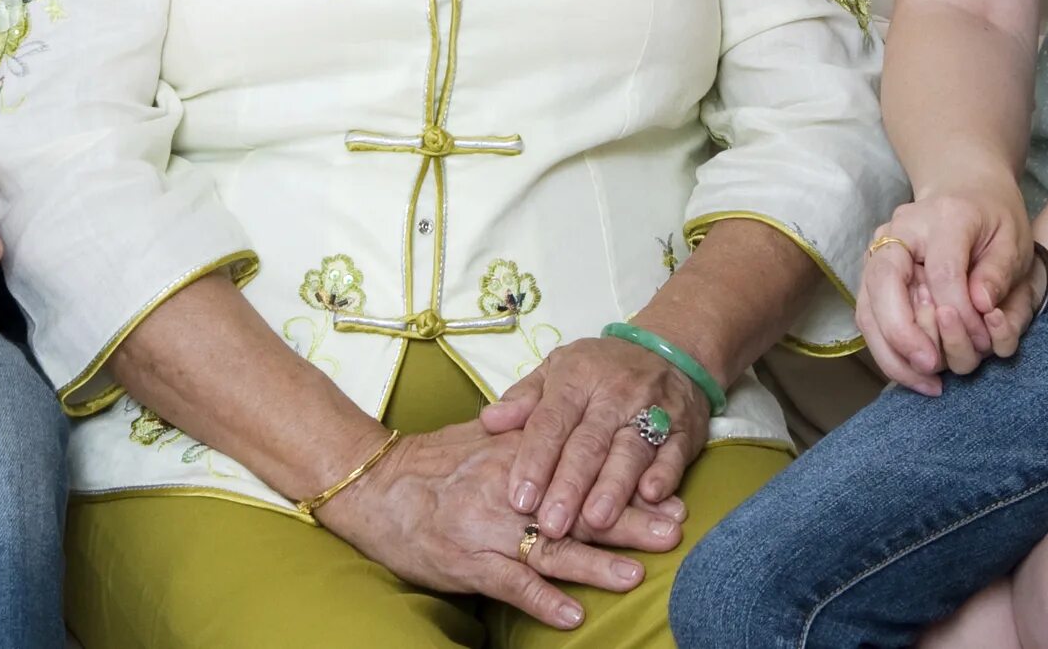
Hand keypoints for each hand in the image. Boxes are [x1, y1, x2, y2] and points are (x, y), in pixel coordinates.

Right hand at [317, 417, 685, 631]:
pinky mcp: (466, 562)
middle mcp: (511, 490)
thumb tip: (581, 432)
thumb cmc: (434, 462)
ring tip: (636, 576)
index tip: (669, 488)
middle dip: (628, 520)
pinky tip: (573, 615)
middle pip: (578, 508)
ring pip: (551, 548)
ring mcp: (488, 528)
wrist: (374, 483)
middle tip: (674, 529)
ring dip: (595, 564)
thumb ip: (534, 437)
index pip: (584, 467)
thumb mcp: (488, 437)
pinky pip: (511, 584)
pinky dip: (543, 601)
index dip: (628, 480)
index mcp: (521, 455)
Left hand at [477, 333, 709, 539]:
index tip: (519, 499)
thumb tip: (488, 421)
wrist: (670, 348)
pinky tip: (651, 497)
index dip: (535, 461)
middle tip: (551, 524)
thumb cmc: (601, 368)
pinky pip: (674, 452)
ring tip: (596, 521)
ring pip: (630, 451)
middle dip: (570, 485)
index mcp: (577, 378)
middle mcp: (614, 394)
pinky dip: (664, 474)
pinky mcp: (684, 428)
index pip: (551, 422)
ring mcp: (652, 410)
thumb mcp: (557, 369)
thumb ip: (524, 398)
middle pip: (589, 443)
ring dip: (614, 487)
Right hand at [856, 187, 1037, 393]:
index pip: (942, 271)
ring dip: (893, 354)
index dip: (960, 312)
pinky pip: (868, 319)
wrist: (966, 192)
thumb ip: (999, 271)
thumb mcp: (1013, 239)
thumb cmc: (993, 218)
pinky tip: (916, 374)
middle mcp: (899, 231)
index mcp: (941, 218)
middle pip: (884, 285)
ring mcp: (879, 252)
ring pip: (867, 309)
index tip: (982, 336)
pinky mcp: (871, 275)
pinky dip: (889, 353)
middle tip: (934, 366)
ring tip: (927, 382)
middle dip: (905, 334)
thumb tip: (980, 306)